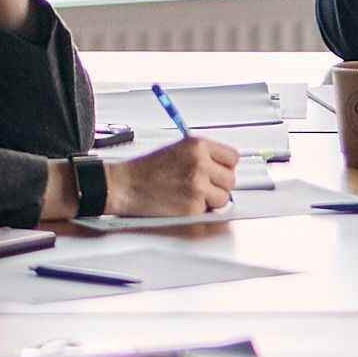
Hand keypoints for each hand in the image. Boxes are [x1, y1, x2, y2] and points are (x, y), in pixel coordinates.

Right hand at [97, 138, 241, 219]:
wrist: (125, 185)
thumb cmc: (146, 169)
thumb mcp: (178, 149)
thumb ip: (202, 156)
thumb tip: (222, 167)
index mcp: (197, 145)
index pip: (232, 157)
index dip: (224, 167)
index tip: (218, 172)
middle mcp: (200, 163)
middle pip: (230, 179)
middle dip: (218, 185)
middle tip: (202, 186)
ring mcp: (198, 186)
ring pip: (223, 197)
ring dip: (211, 200)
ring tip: (191, 195)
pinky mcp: (192, 206)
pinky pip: (208, 211)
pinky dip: (198, 211)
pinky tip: (182, 203)